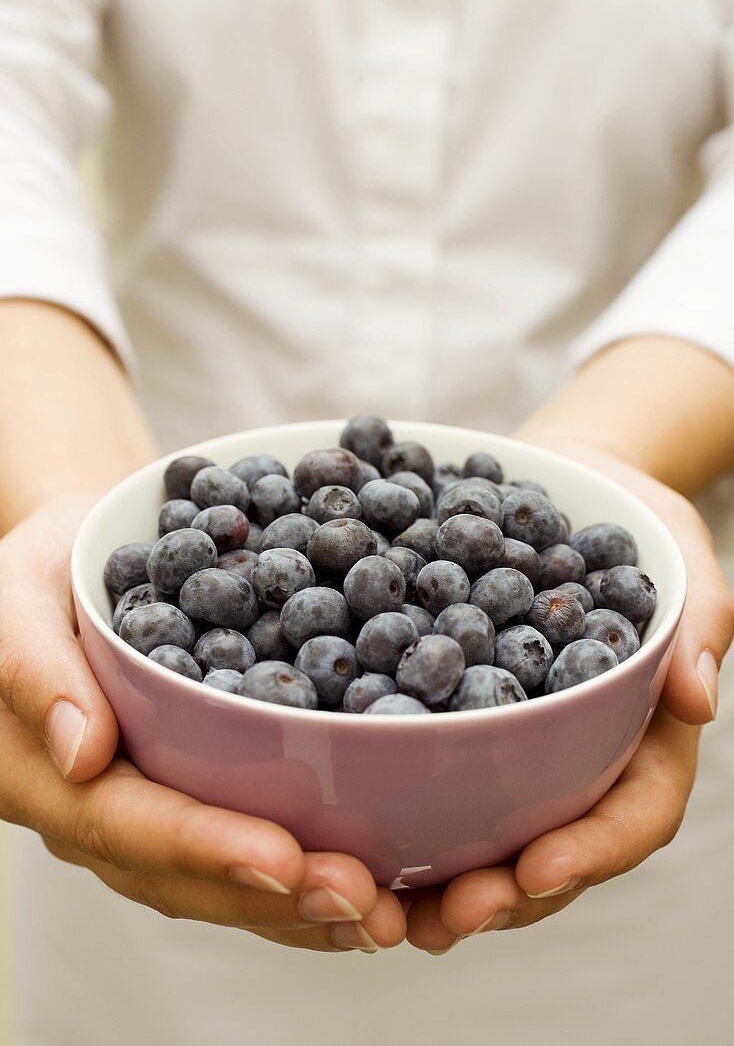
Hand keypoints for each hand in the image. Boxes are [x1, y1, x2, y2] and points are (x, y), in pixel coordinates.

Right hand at [0, 499, 405, 952]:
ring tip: (397, 911)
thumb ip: (36, 671)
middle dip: (283, 896)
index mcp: (50, 777)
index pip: (130, 824)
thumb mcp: (18, 600)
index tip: (286, 857)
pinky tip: (391, 882)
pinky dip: (324, 870)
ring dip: (317, 905)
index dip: (207, 846)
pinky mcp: (202, 797)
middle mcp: (106, 815)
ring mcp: (157, 814)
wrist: (78, 568)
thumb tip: (81, 751)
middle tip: (368, 898)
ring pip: (232, 885)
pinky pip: (257, 850)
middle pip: (193, 878)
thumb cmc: (41, 579)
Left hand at [404, 446, 733, 951]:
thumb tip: (698, 700)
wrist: (568, 482)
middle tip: (443, 919)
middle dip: (502, 893)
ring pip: (490, 830)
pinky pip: (434, 766)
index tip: (534, 869)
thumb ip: (699, 621)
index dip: (590, 852)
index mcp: (643, 736)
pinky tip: (352, 827)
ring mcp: (517, 741)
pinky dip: (400, 805)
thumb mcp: (683, 559)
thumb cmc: (640, 522)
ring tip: (384, 903)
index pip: (632, 813)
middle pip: (553, 846)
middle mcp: (579, 755)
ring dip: (440, 878)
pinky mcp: (459, 714)